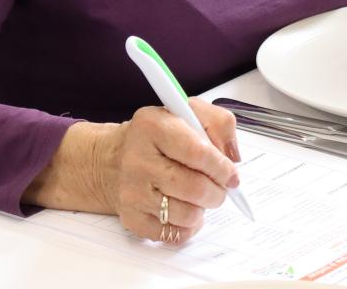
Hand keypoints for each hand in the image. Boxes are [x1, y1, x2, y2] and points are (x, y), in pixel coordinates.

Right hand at [101, 99, 239, 243]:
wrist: (114, 159)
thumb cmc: (159, 136)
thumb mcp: (189, 112)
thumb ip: (219, 124)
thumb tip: (232, 156)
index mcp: (153, 126)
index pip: (198, 153)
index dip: (222, 168)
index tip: (231, 174)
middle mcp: (137, 159)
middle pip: (195, 188)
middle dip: (217, 192)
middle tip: (219, 187)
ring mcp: (132, 191)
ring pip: (188, 215)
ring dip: (202, 209)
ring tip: (197, 195)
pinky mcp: (131, 218)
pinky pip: (174, 234)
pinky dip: (187, 226)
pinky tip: (183, 209)